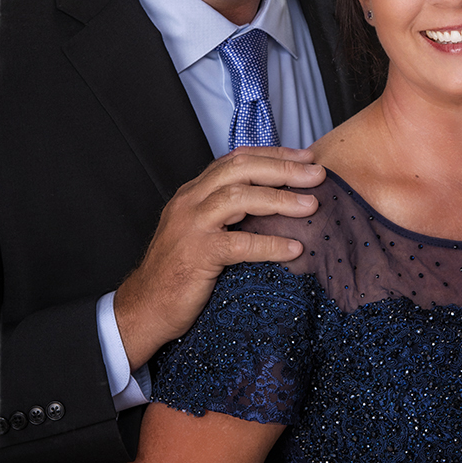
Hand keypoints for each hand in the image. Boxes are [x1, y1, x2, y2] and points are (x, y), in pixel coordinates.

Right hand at [114, 146, 323, 370]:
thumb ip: (229, 213)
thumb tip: (277, 203)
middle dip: (282, 168)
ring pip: (239, 197)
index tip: (305, 157)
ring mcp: (191, 226)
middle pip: (241, 169)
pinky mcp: (197, 255)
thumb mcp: (203, 230)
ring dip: (280, 199)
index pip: (237, 159)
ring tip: (312, 205)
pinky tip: (294, 249)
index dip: (273, 154)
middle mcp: (190, 200)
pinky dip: (270, 244)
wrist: (145, 308)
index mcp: (194, 191)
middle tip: (316, 174)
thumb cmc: (180, 271)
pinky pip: (239, 244)